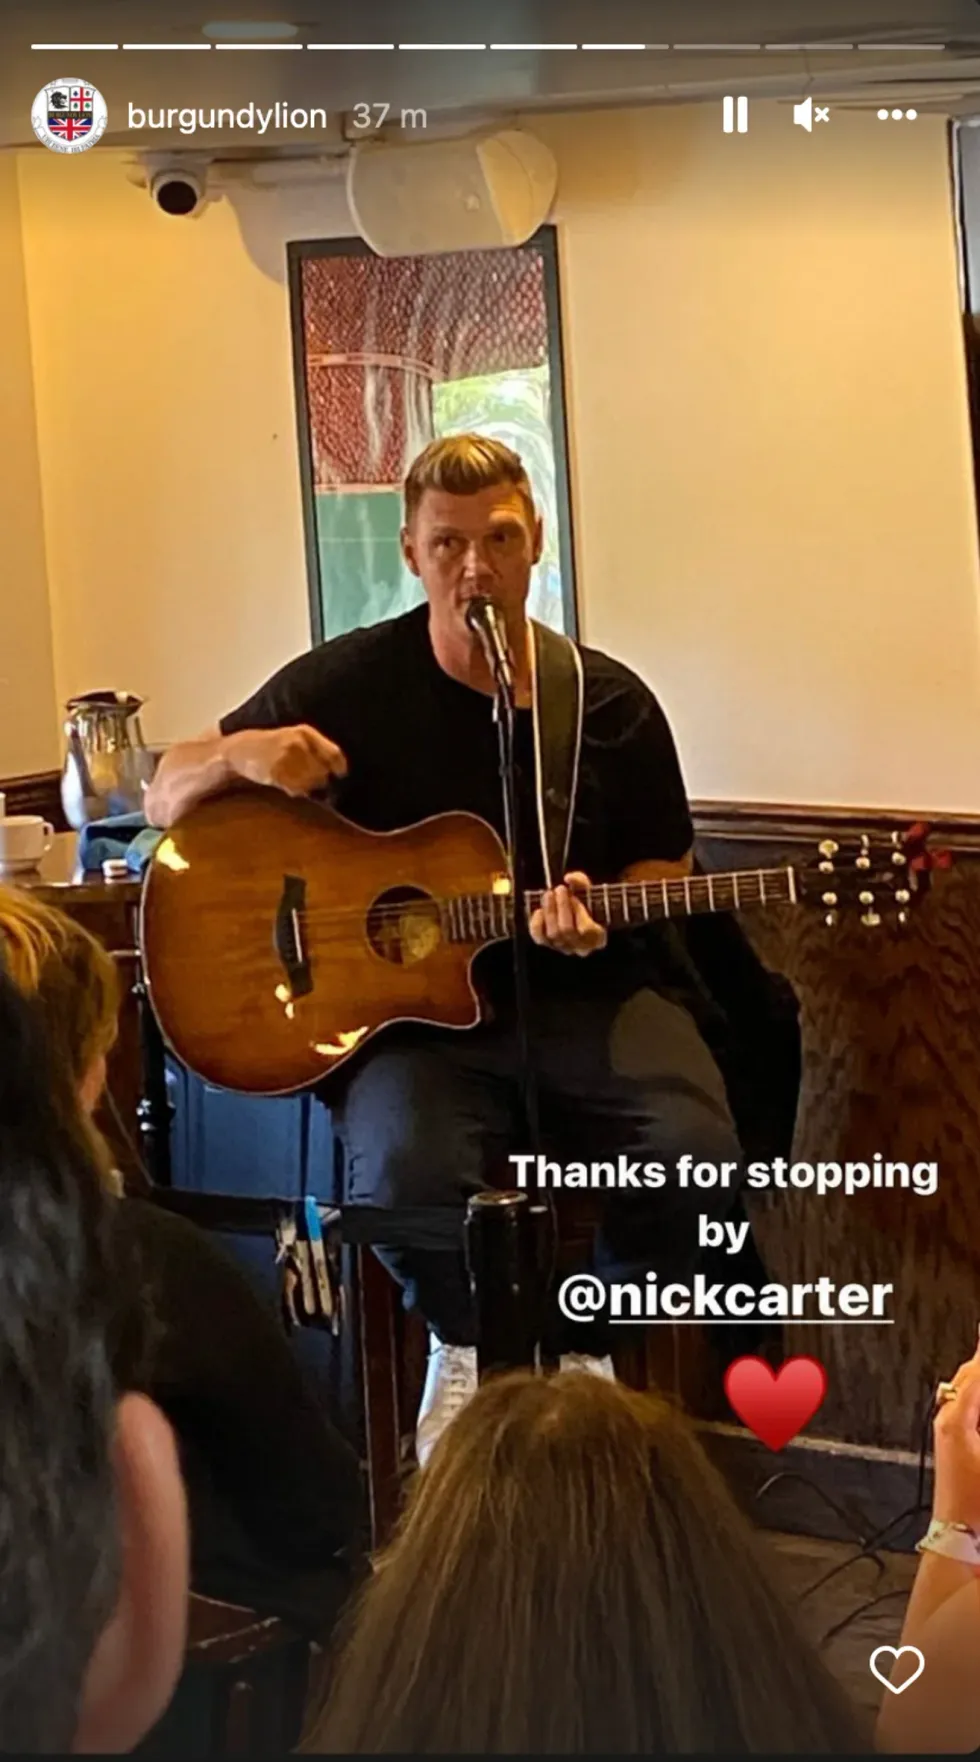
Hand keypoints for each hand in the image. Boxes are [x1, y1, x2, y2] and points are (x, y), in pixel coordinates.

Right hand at [225, 725, 347, 796]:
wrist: (241, 750)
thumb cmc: (274, 745)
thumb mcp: (296, 737)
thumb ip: (318, 750)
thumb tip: (339, 771)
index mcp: (305, 733)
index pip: (334, 754)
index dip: (339, 767)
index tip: (340, 774)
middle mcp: (298, 744)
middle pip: (323, 772)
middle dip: (319, 778)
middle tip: (308, 778)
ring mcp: (286, 759)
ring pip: (311, 783)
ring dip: (307, 786)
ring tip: (294, 779)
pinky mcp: (276, 774)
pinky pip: (296, 790)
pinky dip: (295, 791)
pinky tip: (286, 784)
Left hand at [528, 871, 607, 956]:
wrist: (577, 913)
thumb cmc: (586, 902)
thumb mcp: (588, 890)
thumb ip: (582, 882)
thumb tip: (570, 878)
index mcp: (598, 937)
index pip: (587, 929)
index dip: (579, 912)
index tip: (575, 897)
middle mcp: (581, 947)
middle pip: (567, 930)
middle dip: (562, 907)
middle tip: (560, 889)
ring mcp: (564, 948)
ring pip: (553, 934)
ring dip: (550, 911)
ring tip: (549, 894)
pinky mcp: (548, 944)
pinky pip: (539, 937)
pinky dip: (537, 923)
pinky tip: (539, 910)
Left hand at [932, 1335, 979, 1527]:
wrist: (959, 1533)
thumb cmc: (976, 1502)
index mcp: (955, 1420)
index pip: (977, 1376)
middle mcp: (947, 1419)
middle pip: (968, 1377)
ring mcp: (948, 1429)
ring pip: (966, 1390)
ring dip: (978, 1376)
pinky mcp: (954, 1440)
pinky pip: (967, 1405)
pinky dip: (977, 1393)